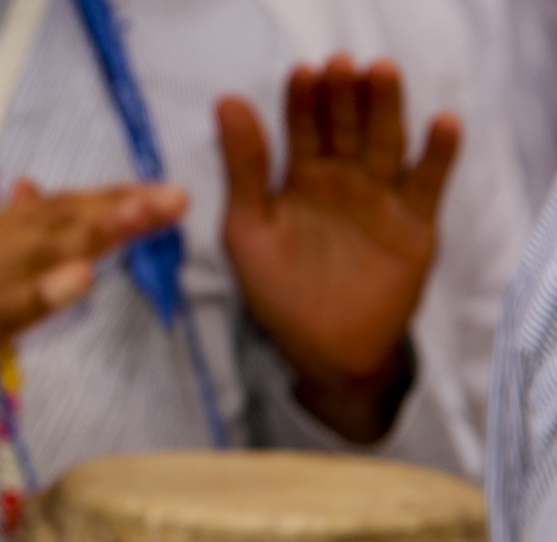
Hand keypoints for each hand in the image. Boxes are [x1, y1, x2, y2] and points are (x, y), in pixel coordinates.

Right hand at [0, 180, 187, 423]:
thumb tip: (34, 190)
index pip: (53, 207)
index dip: (106, 197)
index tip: (157, 192)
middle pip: (57, 220)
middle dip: (120, 207)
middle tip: (175, 198)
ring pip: (42, 251)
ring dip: (98, 230)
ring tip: (147, 214)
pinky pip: (10, 308)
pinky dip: (47, 290)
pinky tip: (82, 277)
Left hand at [219, 57, 458, 442]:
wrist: (324, 350)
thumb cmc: (277, 292)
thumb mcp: (248, 228)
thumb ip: (243, 169)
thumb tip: (226, 101)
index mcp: (300, 178)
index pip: (302, 128)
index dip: (301, 101)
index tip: (302, 74)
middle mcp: (343, 179)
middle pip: (347, 126)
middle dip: (344, 96)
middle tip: (342, 65)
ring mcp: (381, 197)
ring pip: (387, 142)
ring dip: (387, 108)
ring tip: (382, 73)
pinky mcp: (417, 222)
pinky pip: (429, 182)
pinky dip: (438, 154)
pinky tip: (441, 124)